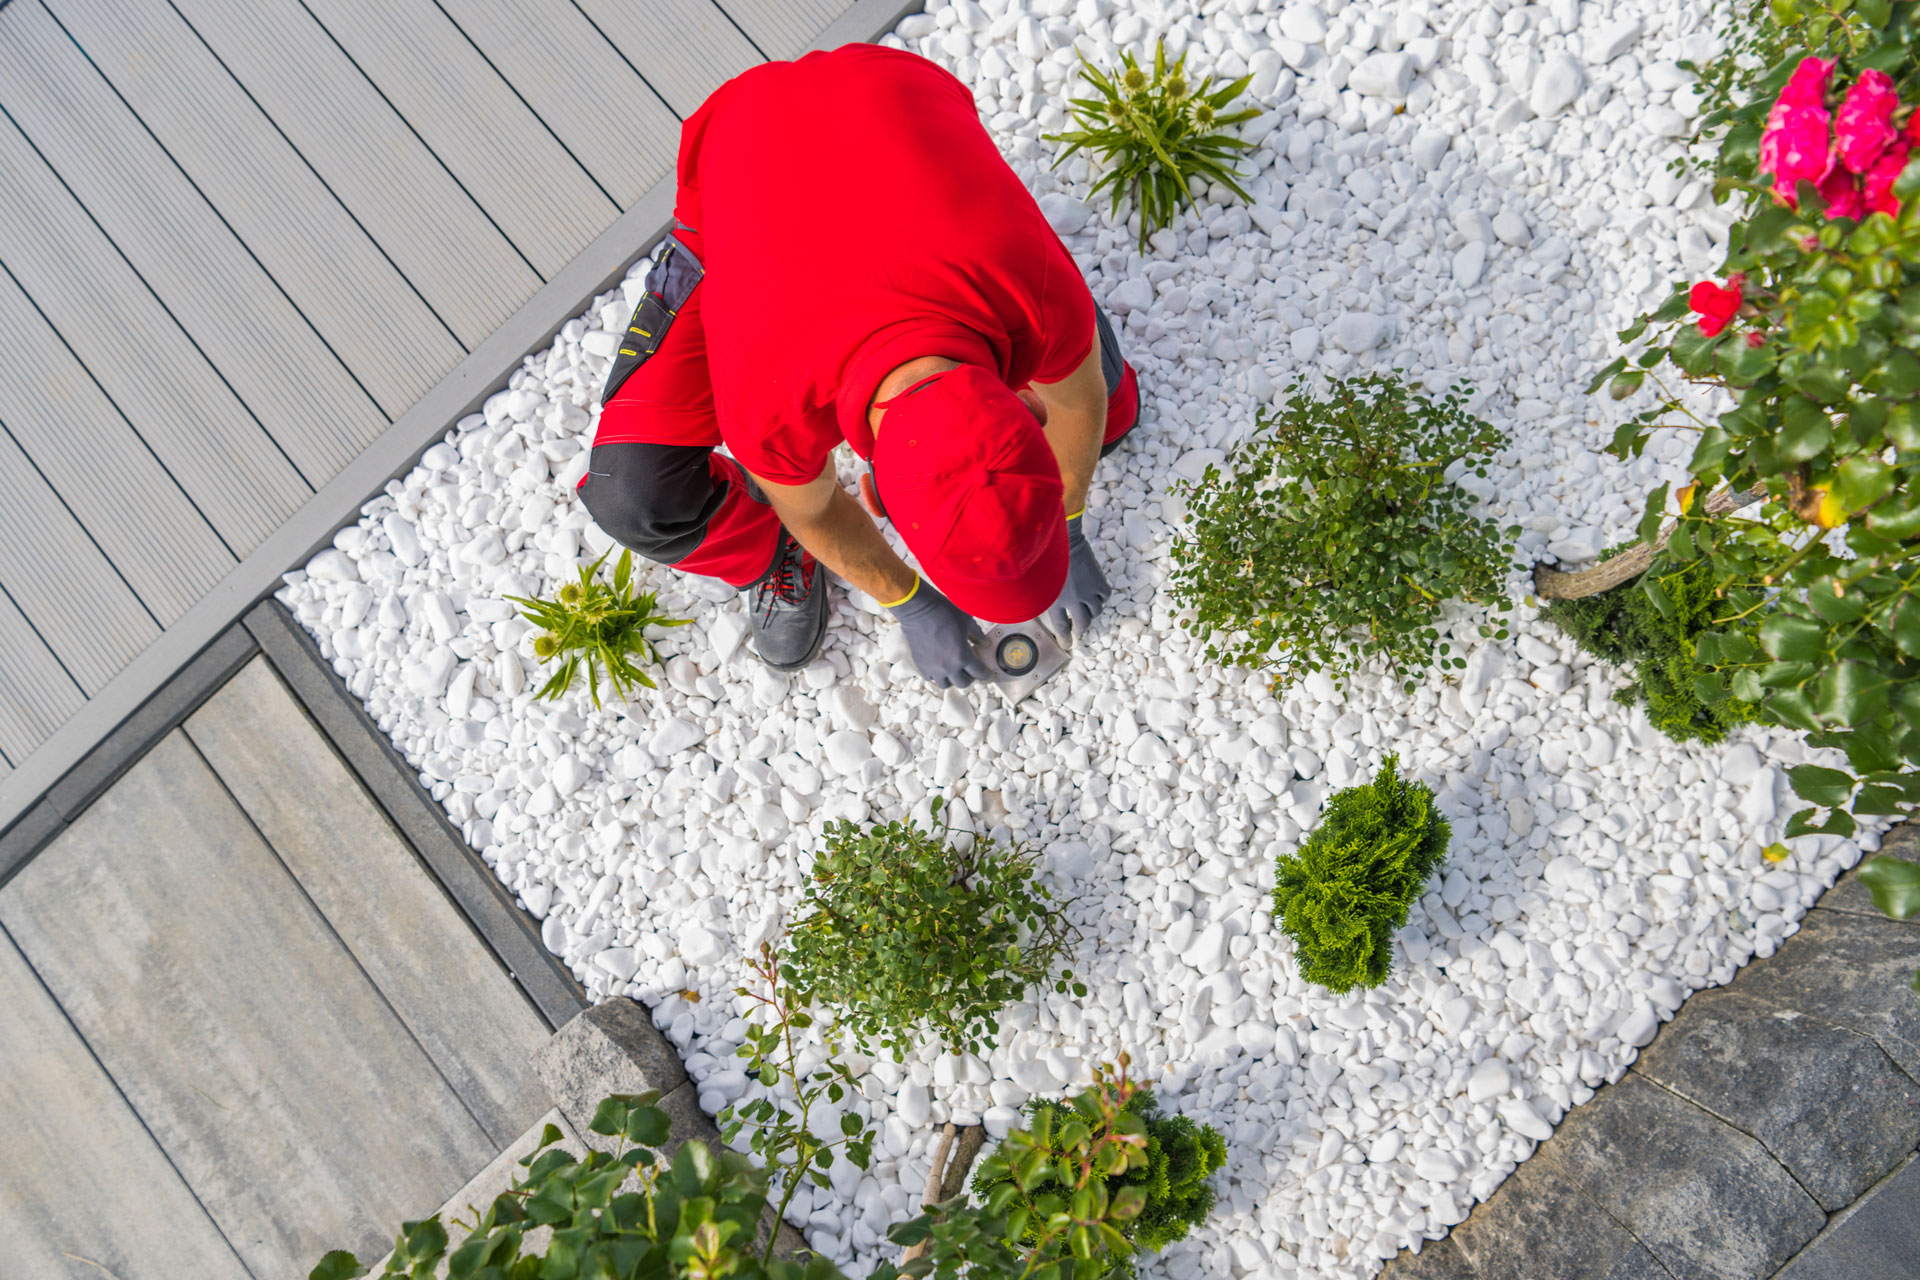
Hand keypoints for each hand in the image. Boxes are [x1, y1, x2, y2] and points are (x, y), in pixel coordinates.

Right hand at [888, 577, 991, 688]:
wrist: (918, 610)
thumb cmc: (943, 612)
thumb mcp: (966, 621)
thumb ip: (978, 635)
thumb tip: (985, 643)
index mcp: (962, 656)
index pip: (979, 672)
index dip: (986, 674)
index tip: (988, 675)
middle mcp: (948, 667)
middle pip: (963, 683)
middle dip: (970, 677)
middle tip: (970, 669)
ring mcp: (933, 668)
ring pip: (946, 684)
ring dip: (952, 678)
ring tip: (954, 669)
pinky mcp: (920, 665)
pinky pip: (930, 678)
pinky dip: (937, 675)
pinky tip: (939, 666)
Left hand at [1042, 513, 1109, 643]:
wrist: (1066, 540)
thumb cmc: (1047, 559)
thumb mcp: (1040, 582)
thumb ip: (1042, 597)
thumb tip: (1041, 607)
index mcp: (1055, 601)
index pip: (1061, 626)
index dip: (1065, 637)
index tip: (1067, 644)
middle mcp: (1073, 600)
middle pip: (1082, 623)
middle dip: (1080, 629)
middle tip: (1079, 630)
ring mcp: (1088, 592)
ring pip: (1095, 611)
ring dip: (1091, 612)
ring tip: (1086, 610)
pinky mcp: (1099, 582)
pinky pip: (1104, 598)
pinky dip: (1100, 599)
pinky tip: (1095, 596)